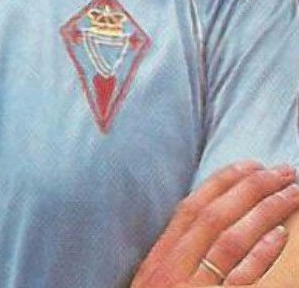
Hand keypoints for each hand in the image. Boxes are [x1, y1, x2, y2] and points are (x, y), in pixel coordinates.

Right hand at [130, 161, 298, 286]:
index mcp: (159, 257)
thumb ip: (175, 255)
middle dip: (251, 189)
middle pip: (215, 217)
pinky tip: (281, 236)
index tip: (249, 164)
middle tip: (283, 171)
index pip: (192, 208)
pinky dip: (260, 254)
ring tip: (291, 194)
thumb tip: (206, 226)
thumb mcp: (153, 284)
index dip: (221, 182)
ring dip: (264, 212)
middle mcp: (173, 267)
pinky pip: (239, 279)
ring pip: (231, 240)